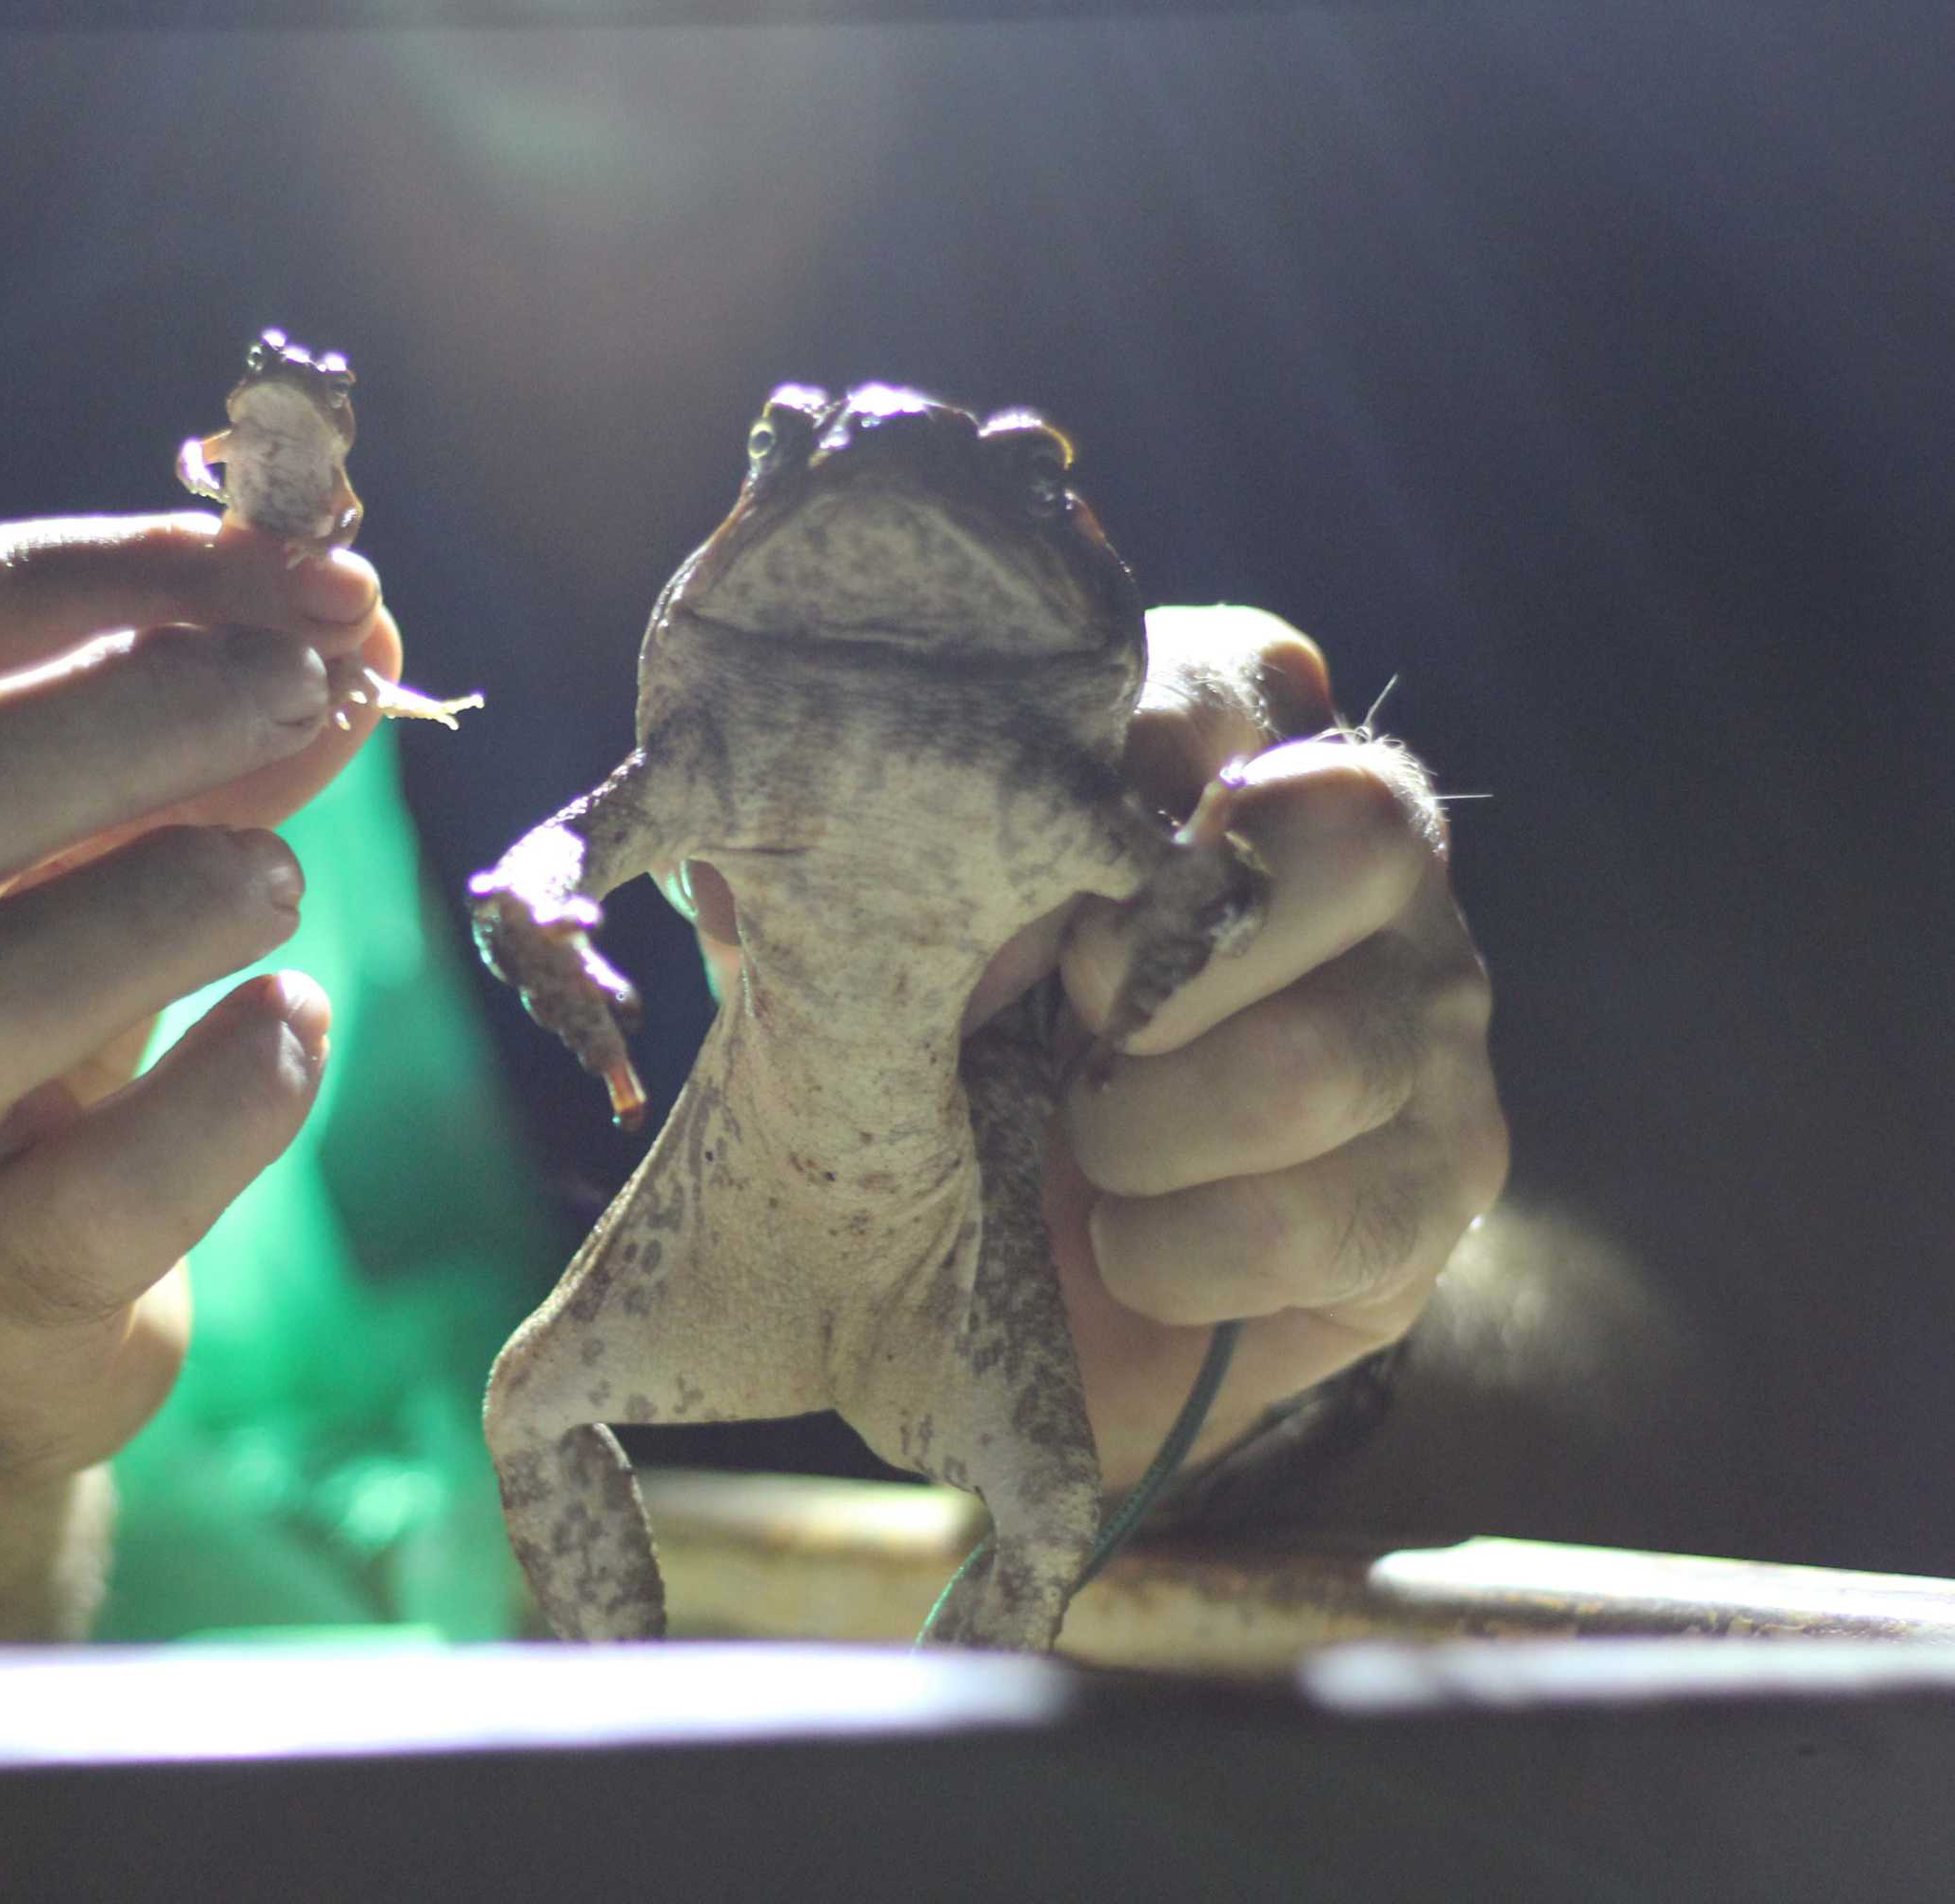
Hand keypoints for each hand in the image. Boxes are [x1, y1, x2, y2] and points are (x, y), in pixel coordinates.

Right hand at [0, 513, 400, 1612]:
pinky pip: (104, 1189)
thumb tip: (353, 619)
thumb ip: (162, 747)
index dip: (133, 571)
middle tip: (323, 686)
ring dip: (176, 896)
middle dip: (151, 710)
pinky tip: (289, 1033)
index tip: (317, 567)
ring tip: (281, 880)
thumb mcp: (23, 879)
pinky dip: (232, 1090)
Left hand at [682, 607, 1507, 1492]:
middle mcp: (1373, 864)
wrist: (1033, 1296)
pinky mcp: (1448, 1176)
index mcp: (1229, 762)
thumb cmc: (954, 1078)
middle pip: (1354, 830)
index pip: (1243, 672)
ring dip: (1146, 1134)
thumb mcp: (868, 968)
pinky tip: (1129, 1251)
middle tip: (1069, 1018)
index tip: (1028, 882)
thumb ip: (823, 886)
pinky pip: (1329, 1215)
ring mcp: (1430, 1015)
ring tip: (1082, 1152)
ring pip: (1321, 1054)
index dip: (1132, 763)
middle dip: (1165, 952)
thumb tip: (727, 870)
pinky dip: (1180, 1256)